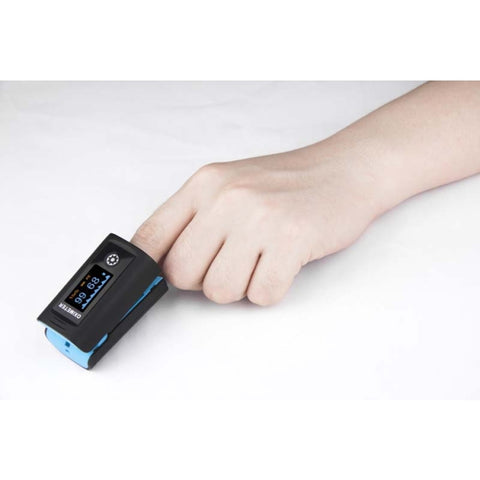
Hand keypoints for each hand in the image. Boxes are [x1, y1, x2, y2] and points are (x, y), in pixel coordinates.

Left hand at [131, 145, 381, 304]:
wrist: (344, 170)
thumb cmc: (288, 182)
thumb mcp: (230, 185)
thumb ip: (194, 219)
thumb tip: (161, 262)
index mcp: (204, 185)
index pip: (151, 237)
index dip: (147, 269)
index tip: (154, 282)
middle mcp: (226, 198)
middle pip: (181, 275)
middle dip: (204, 280)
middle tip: (232, 262)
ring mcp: (258, 219)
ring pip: (219, 291)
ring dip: (241, 286)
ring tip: (261, 259)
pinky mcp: (291, 240)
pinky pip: (261, 295)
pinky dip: (270, 289)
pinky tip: (281, 264)